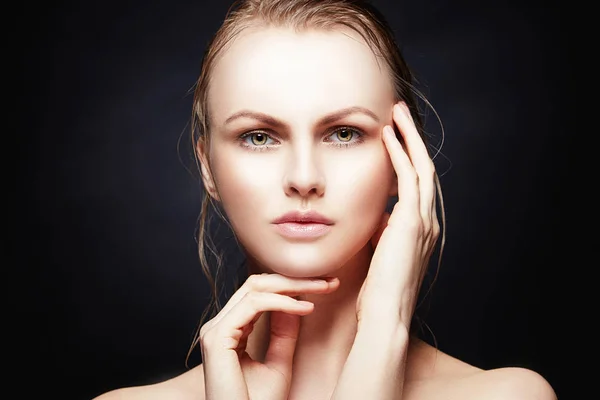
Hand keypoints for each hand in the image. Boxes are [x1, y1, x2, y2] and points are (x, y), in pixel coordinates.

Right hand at [200, 273, 339, 399]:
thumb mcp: (279, 363)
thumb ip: (284, 333)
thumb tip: (296, 302)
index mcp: (229, 330)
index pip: (259, 293)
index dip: (292, 286)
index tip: (325, 287)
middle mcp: (218, 326)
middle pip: (257, 285)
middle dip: (295, 279)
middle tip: (328, 282)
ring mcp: (215, 330)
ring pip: (256, 289)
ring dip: (294, 286)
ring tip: (322, 289)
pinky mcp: (218, 338)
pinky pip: (254, 305)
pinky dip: (283, 303)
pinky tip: (306, 308)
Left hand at [356, 101, 440, 330]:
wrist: (384, 313)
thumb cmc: (376, 289)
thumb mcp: (378, 252)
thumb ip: (380, 230)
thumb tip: (375, 215)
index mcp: (420, 229)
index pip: (417, 184)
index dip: (408, 158)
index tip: (393, 138)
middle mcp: (427, 221)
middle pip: (424, 168)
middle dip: (412, 139)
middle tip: (399, 113)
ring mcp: (423, 220)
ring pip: (421, 166)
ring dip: (409, 137)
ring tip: (396, 113)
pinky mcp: (411, 221)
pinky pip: (407, 178)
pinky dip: (399, 153)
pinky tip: (387, 136)